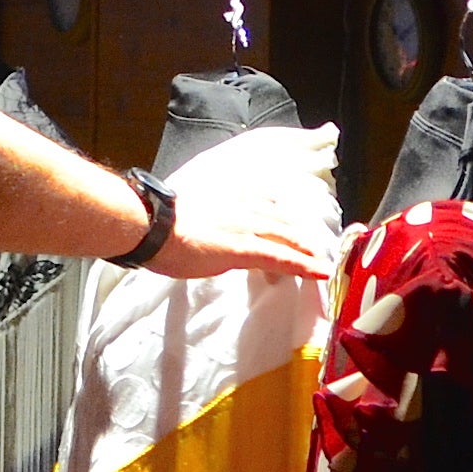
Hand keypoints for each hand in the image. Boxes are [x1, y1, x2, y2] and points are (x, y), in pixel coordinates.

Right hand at [142, 146, 344, 283]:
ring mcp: (246, 229)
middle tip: (314, 249)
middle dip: (300, 237)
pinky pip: (281, 258)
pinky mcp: (246, 249)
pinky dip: (303, 265)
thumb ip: (209, 220)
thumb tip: (211, 231)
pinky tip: (319, 271)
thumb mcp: (191, 214)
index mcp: (230, 200)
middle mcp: (244, 209)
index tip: (290, 225)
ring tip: (321, 262)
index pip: (264, 206)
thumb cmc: (162, 225)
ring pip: (287, 239)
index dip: (280, 218)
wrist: (152, 227)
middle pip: (282, 222)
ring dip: (307, 251)